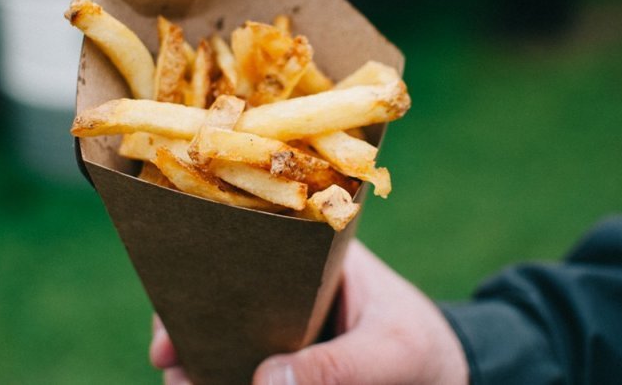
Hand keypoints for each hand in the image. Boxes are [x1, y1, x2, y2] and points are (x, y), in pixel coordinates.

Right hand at [150, 239, 468, 384]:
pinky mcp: (288, 366)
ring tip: (184, 384)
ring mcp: (283, 330)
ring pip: (225, 342)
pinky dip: (223, 378)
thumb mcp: (395, 351)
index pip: (240, 250)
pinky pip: (248, 372)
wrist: (452, 379)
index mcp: (310, 253)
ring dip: (199, 364)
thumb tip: (264, 382)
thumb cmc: (427, 349)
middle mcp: (286, 287)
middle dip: (186, 329)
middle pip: (218, 298)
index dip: (195, 280)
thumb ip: (344, 366)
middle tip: (169, 362)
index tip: (173, 324)